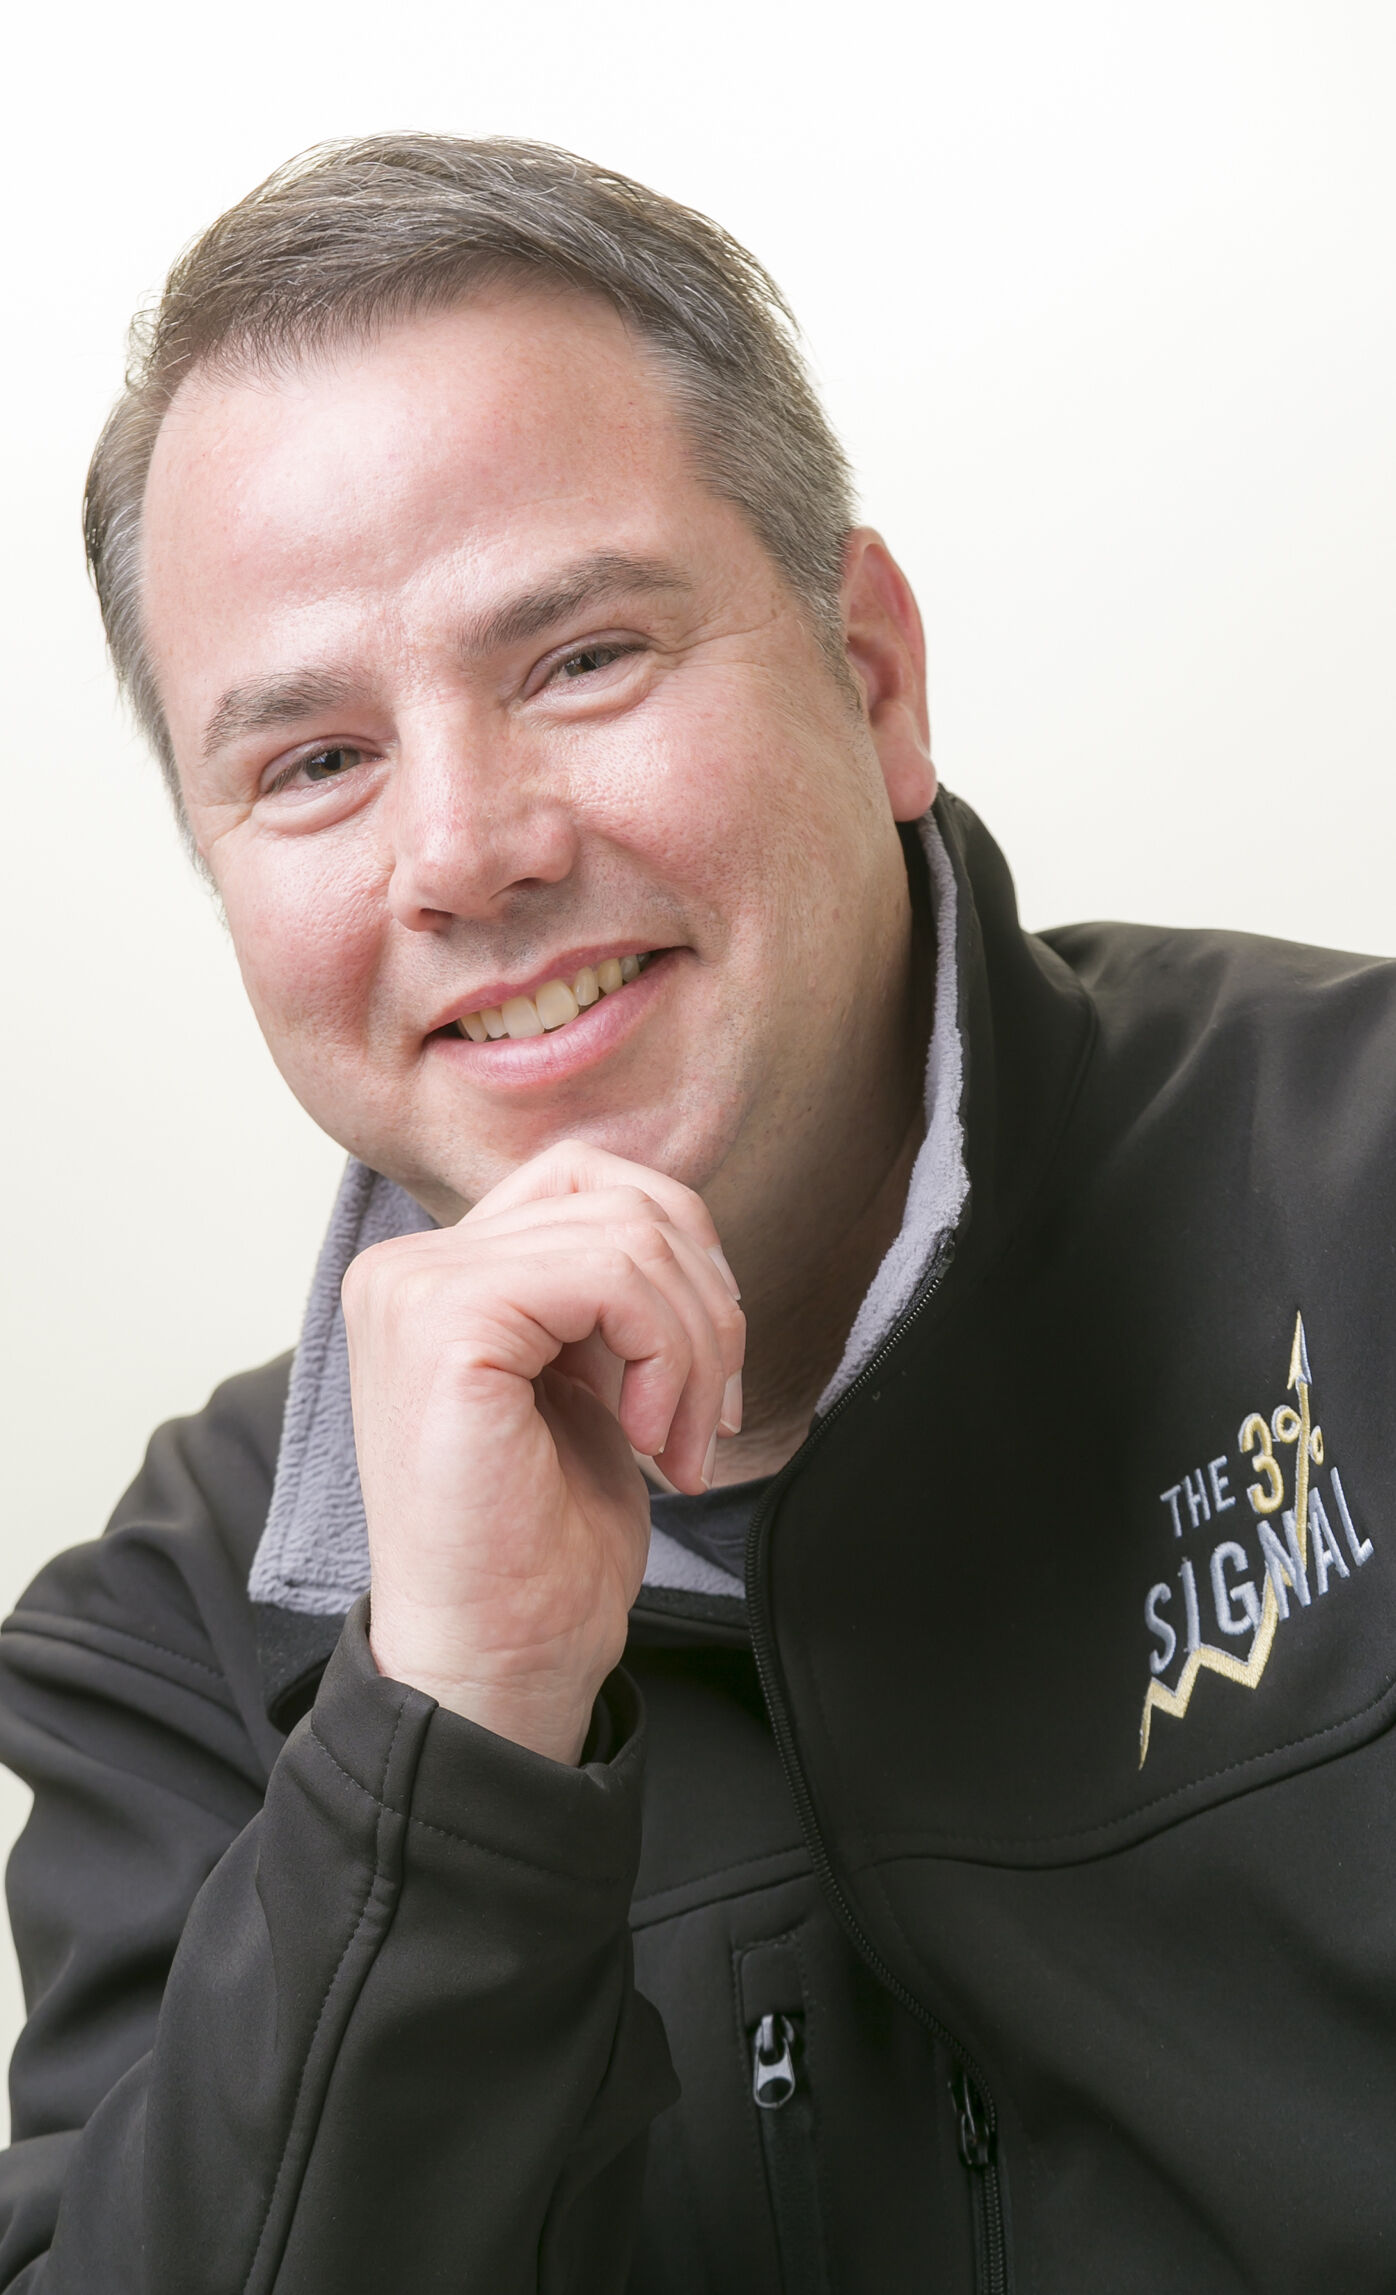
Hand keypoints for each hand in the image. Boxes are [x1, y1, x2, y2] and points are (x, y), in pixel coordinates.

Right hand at [342, 1141, 744, 1762]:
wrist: (494, 1666)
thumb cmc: (541, 1549)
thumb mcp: (584, 1384)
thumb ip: (602, 1291)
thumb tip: (681, 1224)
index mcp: (434, 1275)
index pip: (590, 1180)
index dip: (682, 1264)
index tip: (704, 1380)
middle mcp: (406, 1266)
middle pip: (621, 1199)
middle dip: (705, 1307)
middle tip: (707, 1420)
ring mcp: (415, 1288)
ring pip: (629, 1234)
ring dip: (695, 1345)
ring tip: (680, 1441)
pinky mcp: (446, 1322)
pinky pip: (610, 1273)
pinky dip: (667, 1353)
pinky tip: (650, 1438)